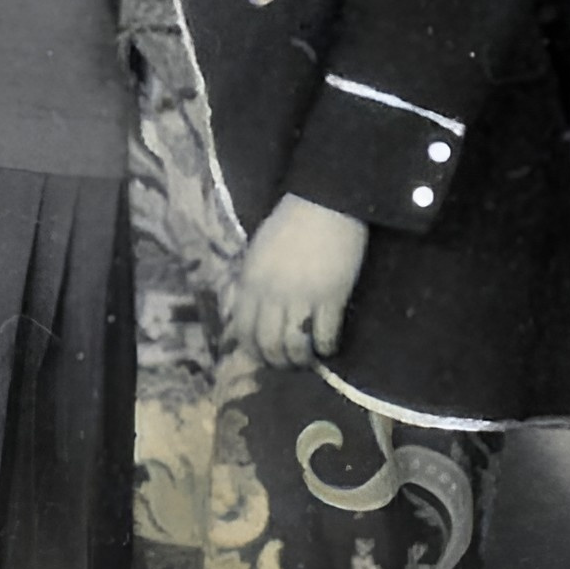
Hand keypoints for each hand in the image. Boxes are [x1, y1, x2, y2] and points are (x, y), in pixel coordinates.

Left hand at [226, 194, 368, 368]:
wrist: (325, 205)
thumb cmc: (288, 225)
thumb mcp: (256, 252)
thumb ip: (247, 282)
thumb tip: (238, 311)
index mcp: (250, 281)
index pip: (243, 330)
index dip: (252, 350)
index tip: (261, 356)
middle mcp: (272, 294)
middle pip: (269, 344)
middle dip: (276, 361)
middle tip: (286, 364)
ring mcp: (302, 297)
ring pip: (296, 346)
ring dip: (301, 359)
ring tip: (307, 359)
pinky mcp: (332, 298)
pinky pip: (326, 335)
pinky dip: (326, 347)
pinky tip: (327, 347)